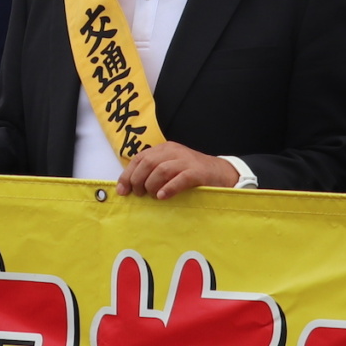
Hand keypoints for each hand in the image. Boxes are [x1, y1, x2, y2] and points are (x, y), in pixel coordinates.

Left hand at [117, 142, 241, 198]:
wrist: (222, 173)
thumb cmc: (192, 174)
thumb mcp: (171, 168)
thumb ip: (153, 172)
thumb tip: (130, 186)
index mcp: (164, 149)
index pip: (140, 158)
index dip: (128, 174)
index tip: (122, 190)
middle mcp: (174, 151)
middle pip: (148, 163)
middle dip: (138, 180)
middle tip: (138, 194)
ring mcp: (186, 161)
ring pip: (161, 169)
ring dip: (151, 185)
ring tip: (151, 196)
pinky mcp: (197, 172)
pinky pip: (180, 178)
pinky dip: (168, 188)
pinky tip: (162, 197)